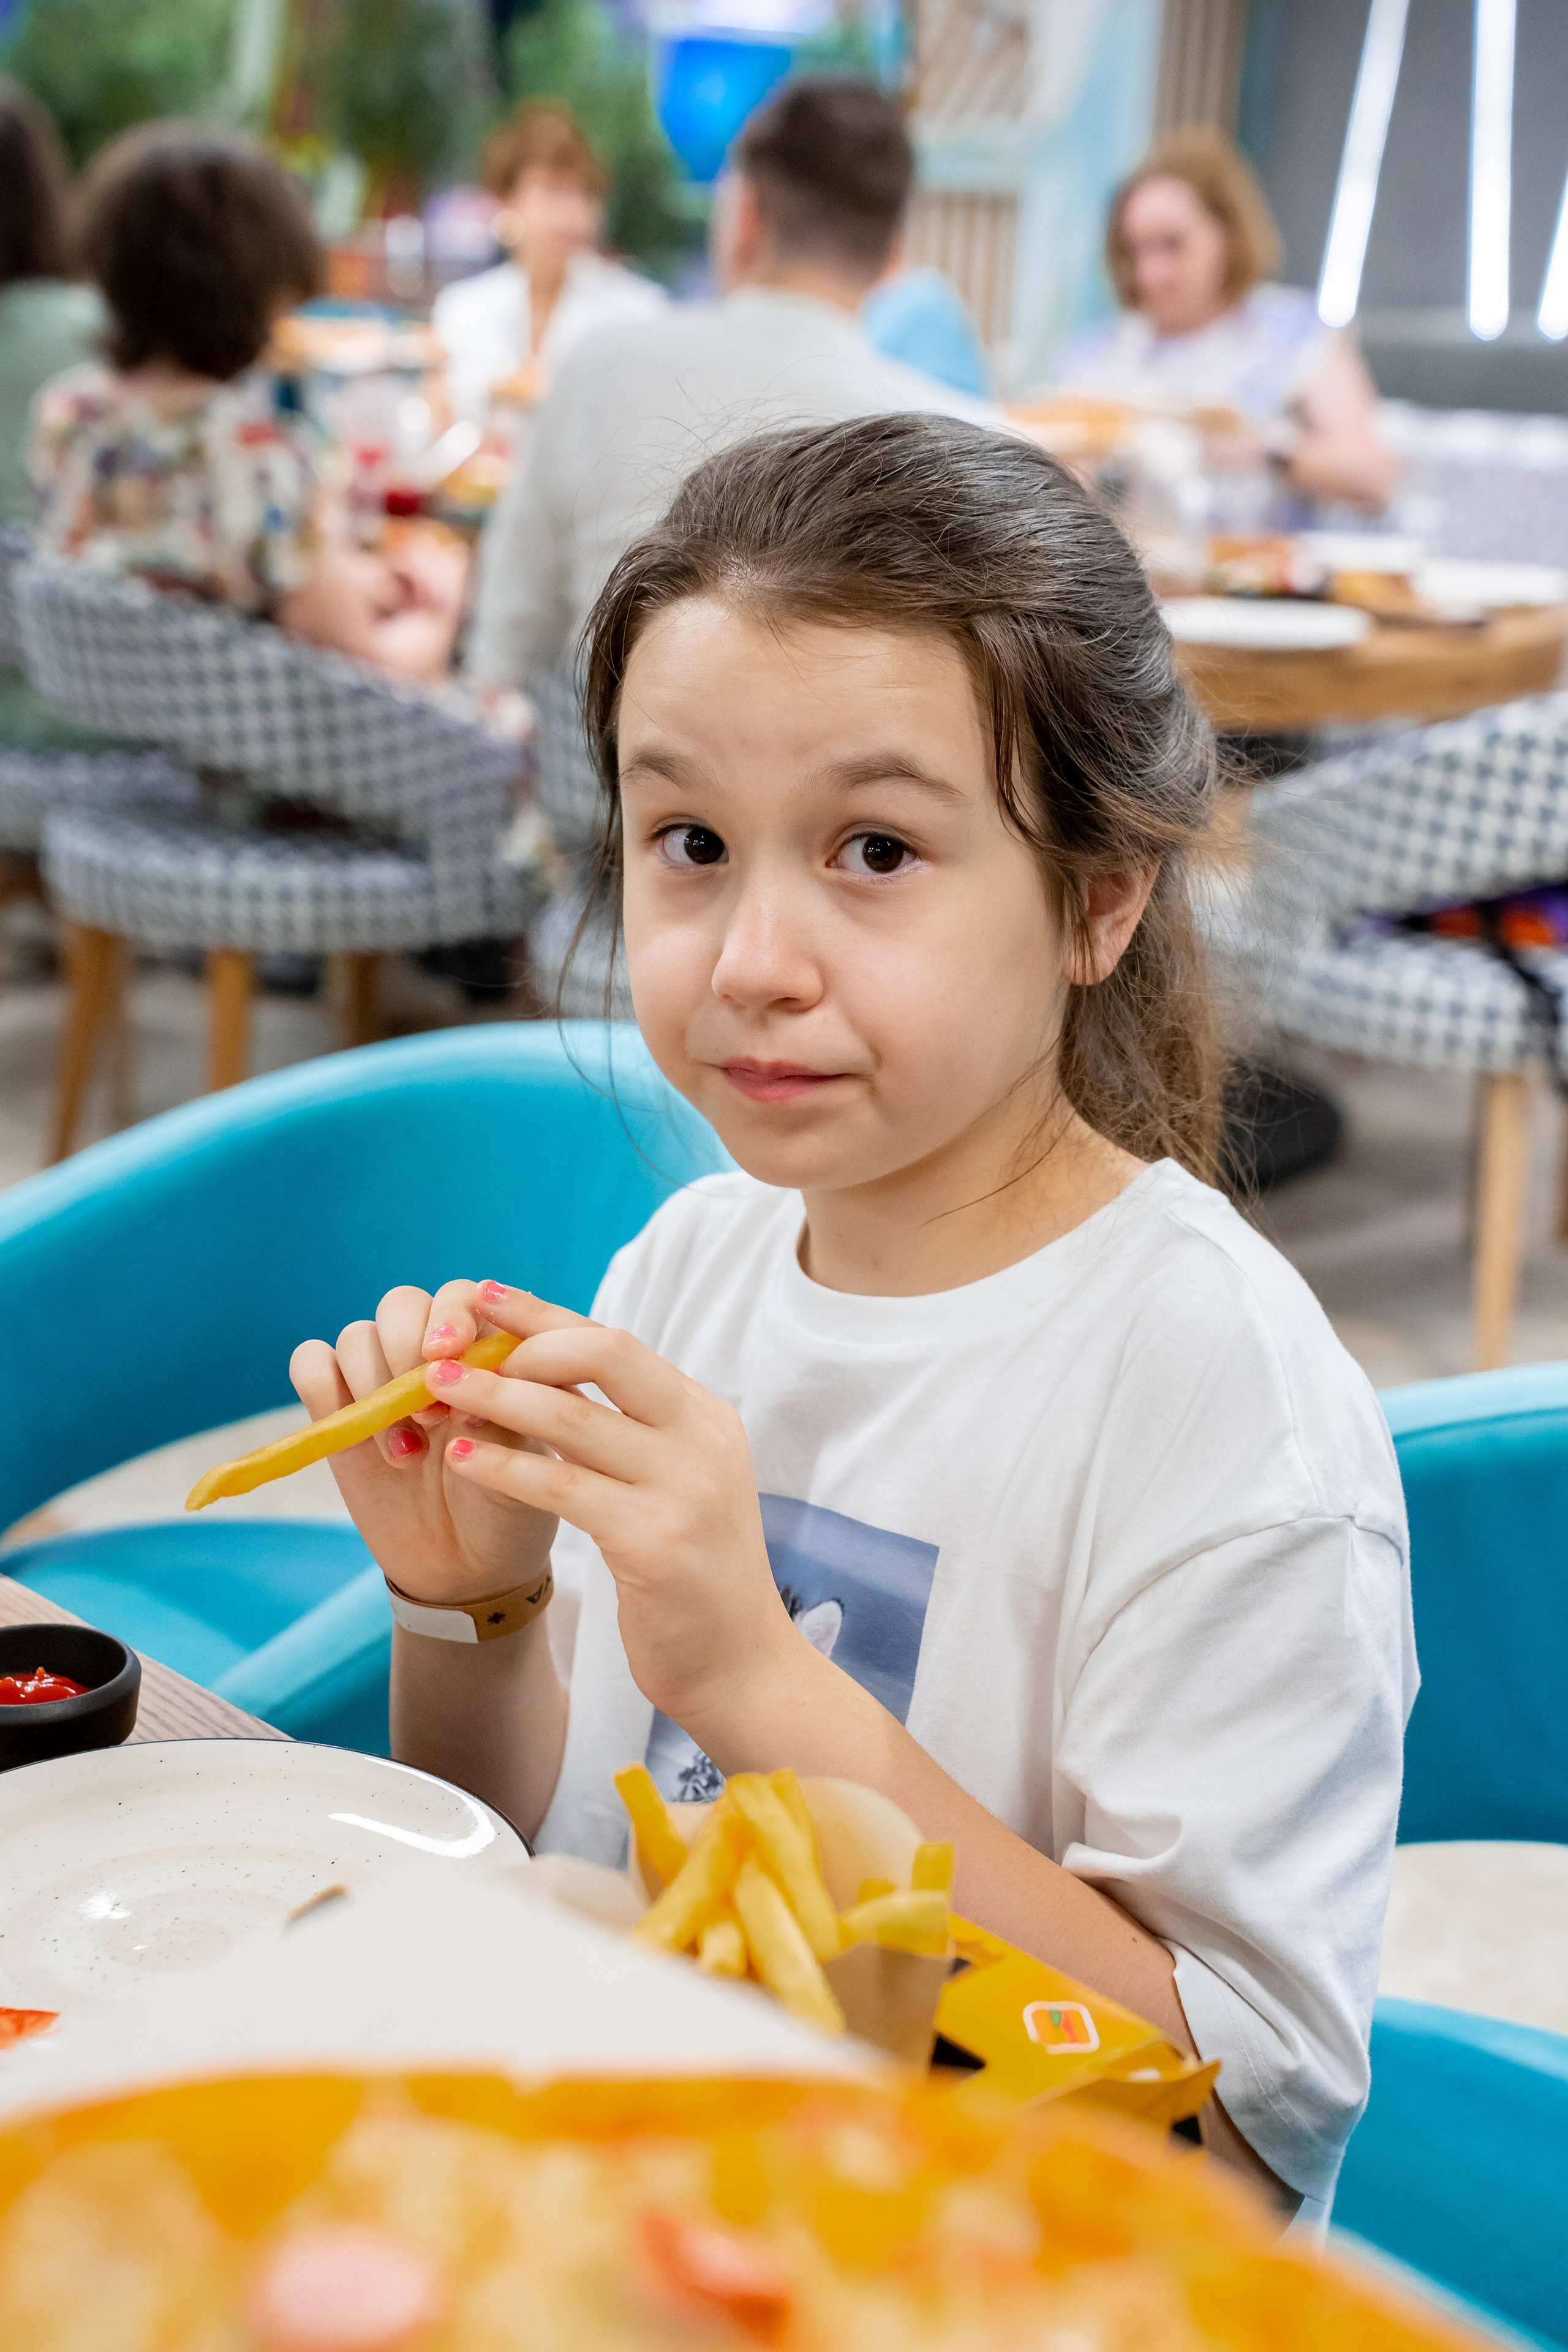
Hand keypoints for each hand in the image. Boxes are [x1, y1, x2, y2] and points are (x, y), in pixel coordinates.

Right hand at [289, 1280, 556, 1604]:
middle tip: (429, 1411)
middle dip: (407, 1348)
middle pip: (401, 1303)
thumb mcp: (525, 1464)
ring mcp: (381, 1382)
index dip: (452, 1315)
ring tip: (408, 1453)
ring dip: (373, 1385)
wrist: (467, 1571)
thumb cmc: (509, 1509)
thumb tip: (460, 1370)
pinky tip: (357, 1439)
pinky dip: (324, 1388)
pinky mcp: (338, 1412)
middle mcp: (432, 1357)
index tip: (449, 1354)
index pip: (463, 1296)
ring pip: (356, 1334)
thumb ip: (501, 1409)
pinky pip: (311, 1364)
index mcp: (487, 1352)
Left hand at [413, 1283, 800, 1728]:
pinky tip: (463, 1459)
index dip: (545, 1315)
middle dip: (522, 1340)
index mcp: (704, 1417)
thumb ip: (628, 1433)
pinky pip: (563, 1487)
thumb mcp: (673, 1485)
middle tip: (454, 1344)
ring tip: (435, 1388)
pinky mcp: (655, 1541)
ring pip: (573, 1417)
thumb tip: (546, 1374)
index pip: (615, 1342)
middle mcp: (701, 1439)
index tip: (485, 1297)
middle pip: (605, 1353)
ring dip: (495, 1396)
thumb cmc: (691, 1577)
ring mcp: (684, 1488)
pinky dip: (506, 1466)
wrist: (741, 1666)